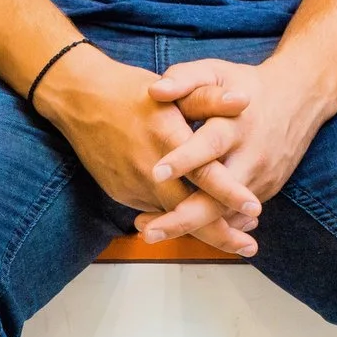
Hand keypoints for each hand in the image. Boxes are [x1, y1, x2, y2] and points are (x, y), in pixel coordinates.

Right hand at [35, 46, 262, 256]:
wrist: (81, 100)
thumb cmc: (131, 91)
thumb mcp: (174, 89)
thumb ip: (208, 99)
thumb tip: (244, 100)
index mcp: (168, 141)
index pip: (204, 176)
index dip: (230, 195)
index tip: (255, 210)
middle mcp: (150, 171)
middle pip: (190, 212)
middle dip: (221, 234)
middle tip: (250, 247)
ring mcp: (133, 186)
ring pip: (172, 216)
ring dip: (200, 227)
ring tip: (233, 236)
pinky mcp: (122, 193)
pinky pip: (154, 209)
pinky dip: (175, 215)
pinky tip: (196, 217)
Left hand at [134, 55, 336, 245]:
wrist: (299, 98)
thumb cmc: (246, 84)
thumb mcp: (217, 71)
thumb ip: (185, 78)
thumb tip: (155, 91)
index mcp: (236, 124)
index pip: (210, 145)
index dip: (185, 159)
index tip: (156, 173)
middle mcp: (250, 156)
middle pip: (218, 196)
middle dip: (183, 218)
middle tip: (147, 231)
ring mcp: (259, 179)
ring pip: (224, 214)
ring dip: (189, 228)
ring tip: (150, 233)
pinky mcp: (264, 192)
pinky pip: (233, 217)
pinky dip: (208, 228)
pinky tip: (177, 233)